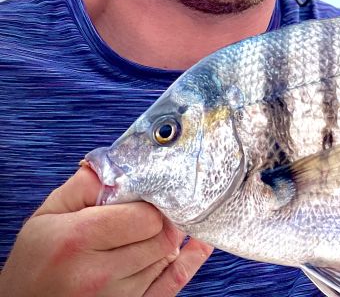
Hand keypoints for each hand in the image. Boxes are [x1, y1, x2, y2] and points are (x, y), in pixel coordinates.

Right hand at [0, 165, 211, 296]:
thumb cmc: (35, 263)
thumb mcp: (48, 216)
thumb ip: (85, 185)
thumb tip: (120, 162)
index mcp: (77, 241)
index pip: (145, 215)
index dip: (150, 202)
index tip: (145, 196)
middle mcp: (98, 274)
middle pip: (162, 235)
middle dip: (160, 218)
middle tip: (151, 210)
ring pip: (166, 255)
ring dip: (165, 239)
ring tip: (149, 230)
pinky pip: (173, 283)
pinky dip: (189, 261)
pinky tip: (197, 244)